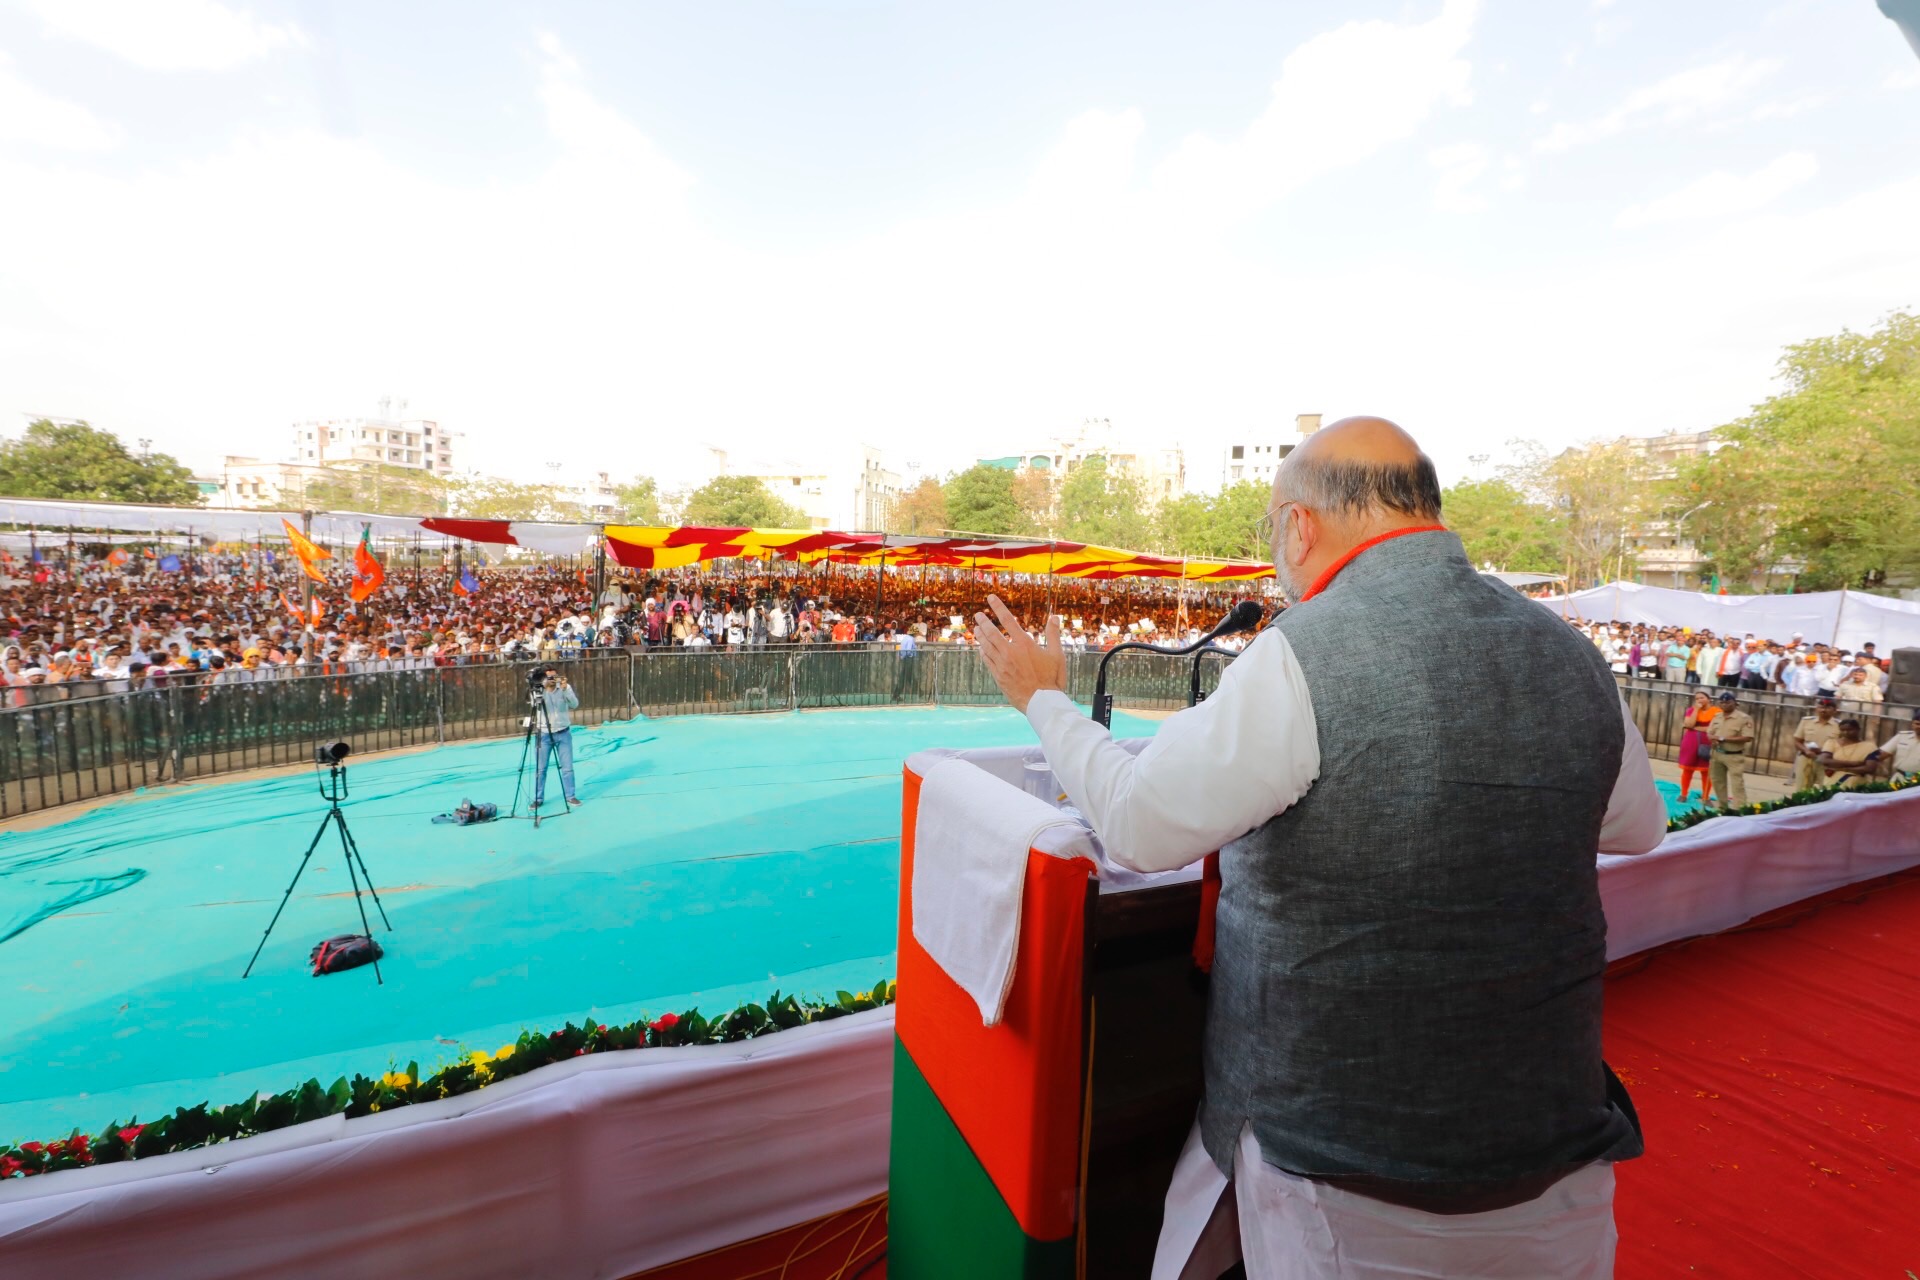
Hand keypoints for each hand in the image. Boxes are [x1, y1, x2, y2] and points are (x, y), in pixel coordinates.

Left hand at [974, 594, 1065, 714]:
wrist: (1041, 702)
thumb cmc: (1052, 679)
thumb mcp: (1057, 655)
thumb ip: (1053, 635)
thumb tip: (1054, 617)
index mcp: (1024, 644)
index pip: (1008, 620)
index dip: (998, 607)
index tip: (990, 598)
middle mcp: (1010, 652)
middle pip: (992, 632)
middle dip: (983, 622)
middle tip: (977, 615)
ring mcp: (1002, 664)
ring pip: (986, 646)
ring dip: (980, 636)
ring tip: (976, 629)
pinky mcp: (998, 676)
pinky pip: (987, 660)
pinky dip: (983, 652)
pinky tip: (981, 649)